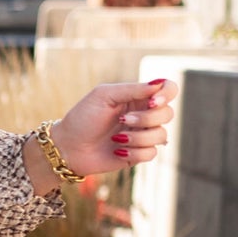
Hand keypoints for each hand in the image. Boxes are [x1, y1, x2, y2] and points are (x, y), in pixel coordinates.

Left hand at [51, 77, 179, 178]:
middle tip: (122, 120)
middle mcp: (144, 114)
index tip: (152, 101)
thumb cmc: (83, 118)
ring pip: (161, 135)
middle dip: (147, 118)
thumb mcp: (104, 96)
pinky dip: (135, 152)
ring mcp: (142, 135)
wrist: (68, 147)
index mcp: (137, 96)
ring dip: (139, 137)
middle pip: (168, 114)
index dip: (166, 94)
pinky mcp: (138, 154)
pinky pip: (152, 153)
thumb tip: (159, 83)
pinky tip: (118, 151)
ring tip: (117, 138)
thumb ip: (132, 89)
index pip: (169, 89)